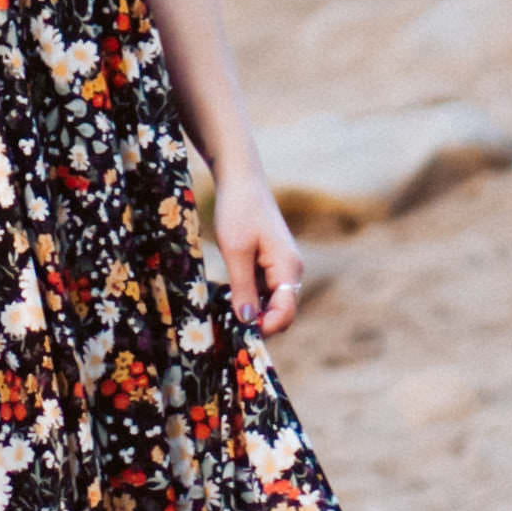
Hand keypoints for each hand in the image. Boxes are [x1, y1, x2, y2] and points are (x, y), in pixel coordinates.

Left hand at [205, 164, 309, 341]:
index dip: (266, 328)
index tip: (238, 332)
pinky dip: (247, 297)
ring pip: (270, 302)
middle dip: (257, 322)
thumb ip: (243, 287)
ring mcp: (280, 267)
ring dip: (250, 310)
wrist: (240, 178)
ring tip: (221, 312)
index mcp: (289, 268)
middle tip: (225, 326)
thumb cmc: (238, 210)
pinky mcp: (268, 262)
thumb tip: (248, 321)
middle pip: (280, 311)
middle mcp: (290, 270)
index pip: (286, 313)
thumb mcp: (236, 250)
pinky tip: (224, 296)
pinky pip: (262, 290)